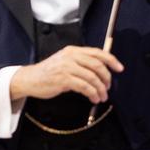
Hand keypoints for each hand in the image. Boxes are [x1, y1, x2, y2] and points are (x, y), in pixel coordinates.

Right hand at [9, 46, 123, 102]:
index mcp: (72, 51)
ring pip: (92, 77)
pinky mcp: (63, 79)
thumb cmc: (48, 73)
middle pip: (97, 65)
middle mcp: (70, 56)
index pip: (97, 52)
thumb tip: (100, 72)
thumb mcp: (64, 62)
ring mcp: (67, 67)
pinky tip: (93, 98)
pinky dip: (92, 94)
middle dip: (107, 78)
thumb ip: (80, 63)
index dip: (111, 60)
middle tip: (108, 87)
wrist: (29, 79)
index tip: (120, 68)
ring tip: (102, 96)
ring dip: (101, 89)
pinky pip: (85, 87)